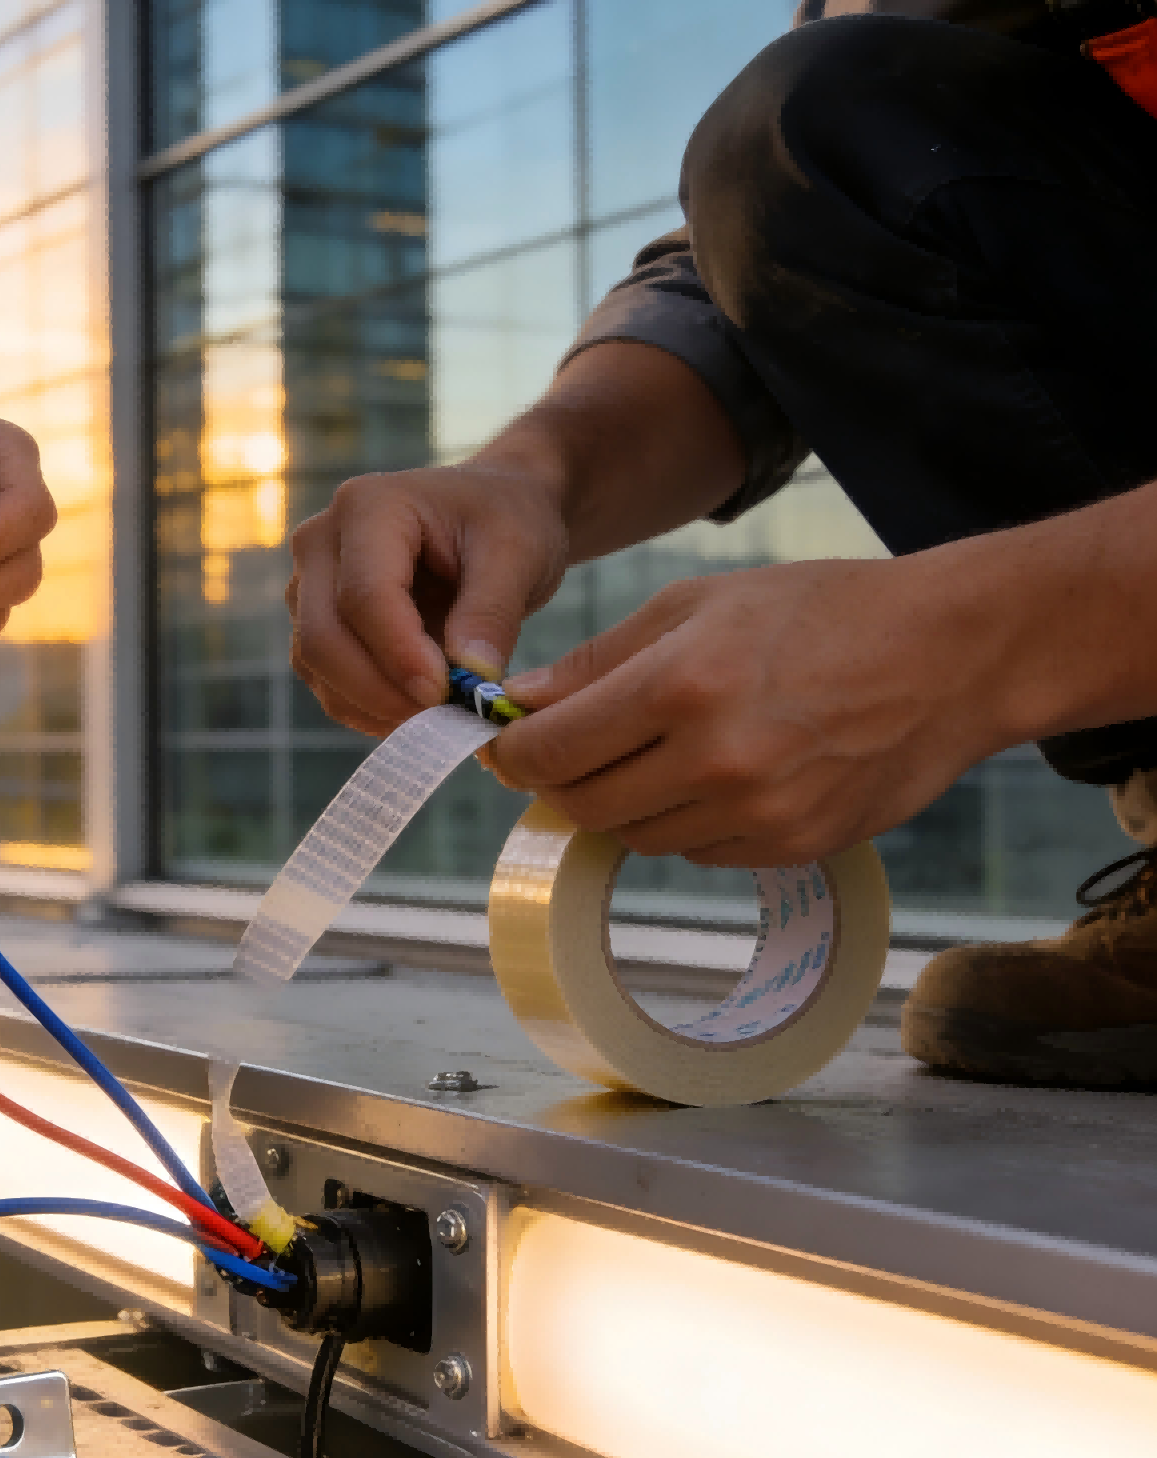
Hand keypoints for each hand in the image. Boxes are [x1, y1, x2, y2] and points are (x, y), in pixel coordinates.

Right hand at [288, 460, 571, 733]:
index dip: (400, 656)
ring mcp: (308, 585)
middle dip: (381, 692)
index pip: (364, 596)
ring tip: (438, 716)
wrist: (487, 514)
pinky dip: (365, 708)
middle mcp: (320, 542)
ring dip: (372, 706)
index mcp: (367, 507)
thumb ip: (493, 613)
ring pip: (315, 666)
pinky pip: (324, 681)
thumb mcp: (518, 553)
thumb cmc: (504, 521)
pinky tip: (416, 712)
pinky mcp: (314, 623)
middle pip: (323, 637)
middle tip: (443, 721)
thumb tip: (470, 681)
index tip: (447, 696)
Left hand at [485, 557, 1008, 865]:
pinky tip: (716, 775)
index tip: (505, 745)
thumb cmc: (819, 611)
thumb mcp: (697, 604)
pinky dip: (685, 822)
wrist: (951, 655)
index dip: (513, 753)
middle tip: (565, 755)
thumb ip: (598, 661)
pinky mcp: (792, 846)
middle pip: (583, 805)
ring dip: (624, 803)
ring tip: (656, 753)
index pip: (550, 750)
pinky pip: (696, 853)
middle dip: (559, 783)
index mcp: (681, 685)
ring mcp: (757, 812)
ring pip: (636, 836)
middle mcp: (715, 759)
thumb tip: (517, 704)